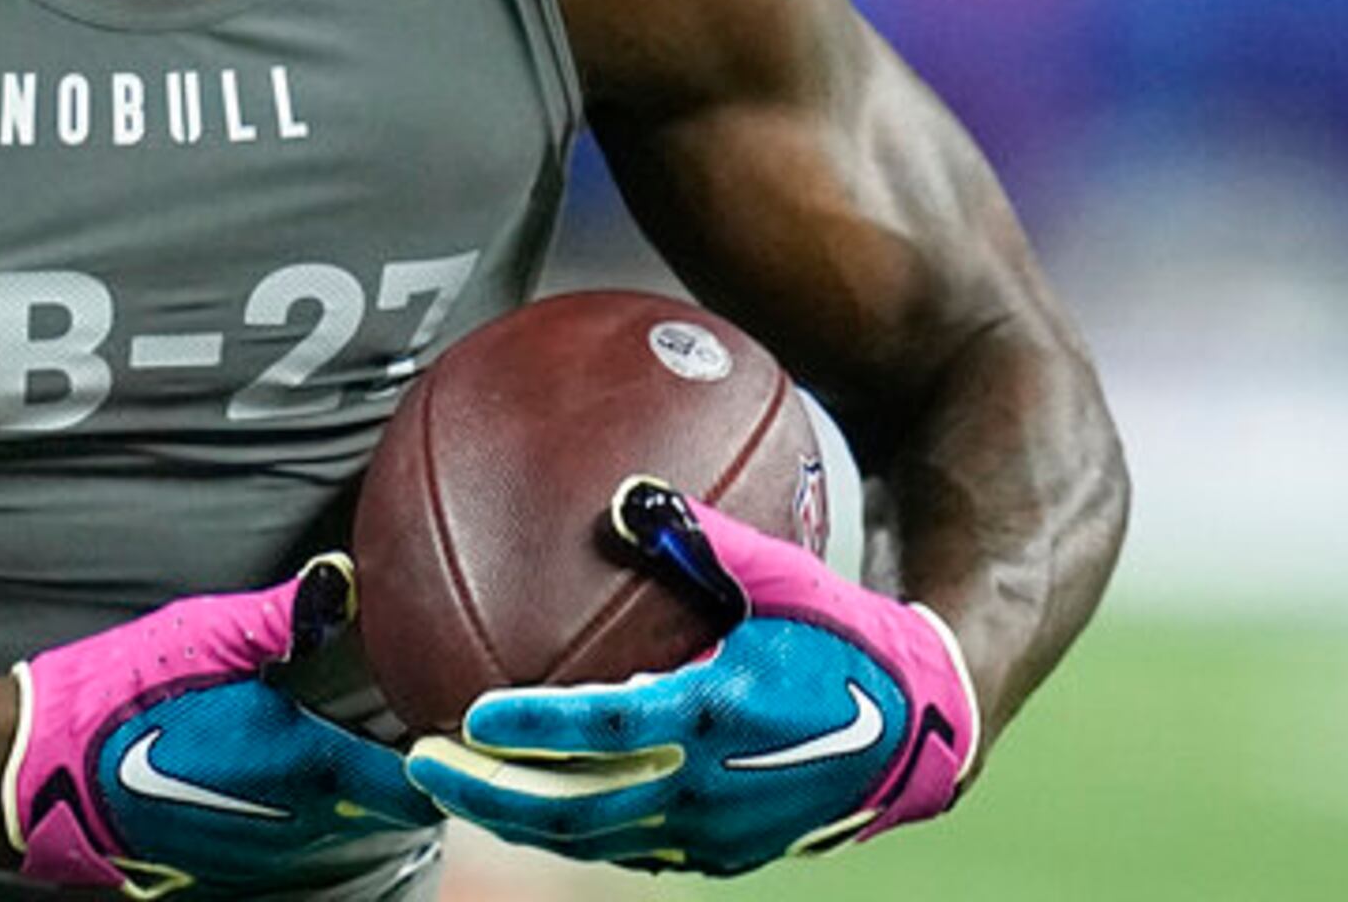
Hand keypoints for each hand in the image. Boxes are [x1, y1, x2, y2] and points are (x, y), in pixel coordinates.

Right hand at [5, 554, 436, 894]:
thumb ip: (285, 615)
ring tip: (340, 736)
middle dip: (396, 768)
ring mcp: (263, 861)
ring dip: (351, 794)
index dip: (437, 753)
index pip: (416, 787)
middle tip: (392, 711)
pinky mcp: (227, 873)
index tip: (438, 713)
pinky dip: (306, 815)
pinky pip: (296, 848)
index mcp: (306, 768)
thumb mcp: (204, 637)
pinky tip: (278, 772)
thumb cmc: (118, 701)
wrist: (39, 774)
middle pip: (386, 813)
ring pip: (344, 834)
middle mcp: (297, 830)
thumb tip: (344, 580)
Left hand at [402, 478, 978, 872]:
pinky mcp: (723, 854)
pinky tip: (533, 802)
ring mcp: (714, 832)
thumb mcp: (786, 576)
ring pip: (594, 839)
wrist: (924, 732)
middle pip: (575, 807)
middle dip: (489, 792)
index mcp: (717, 714)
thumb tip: (622, 493)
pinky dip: (573, 829)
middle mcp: (708, 787)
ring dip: (519, 818)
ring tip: (455, 788)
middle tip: (422, 763)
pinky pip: (630, 848)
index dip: (530, 729)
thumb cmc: (849, 638)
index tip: (467, 715)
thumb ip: (702, 536)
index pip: (602, 731)